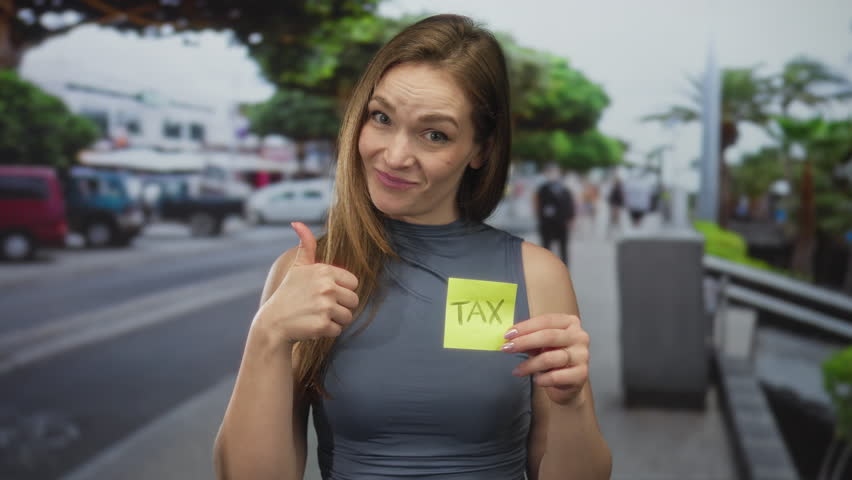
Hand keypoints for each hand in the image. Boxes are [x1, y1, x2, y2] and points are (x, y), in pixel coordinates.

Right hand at [254, 222, 358, 344]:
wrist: (273, 323)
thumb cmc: (288, 293)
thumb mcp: (297, 267)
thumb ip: (305, 246)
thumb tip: (298, 223)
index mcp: (325, 271)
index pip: (353, 283)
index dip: (341, 290)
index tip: (324, 293)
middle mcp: (326, 287)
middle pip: (354, 301)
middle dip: (340, 307)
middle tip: (320, 307)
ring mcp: (325, 306)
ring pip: (348, 316)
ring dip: (335, 320)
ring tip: (316, 315)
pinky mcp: (322, 325)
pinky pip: (338, 330)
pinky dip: (327, 332)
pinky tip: (312, 326)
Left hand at [502, 314, 589, 405]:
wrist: (567, 383)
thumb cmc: (553, 358)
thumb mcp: (540, 345)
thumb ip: (529, 339)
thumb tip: (509, 337)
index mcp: (570, 322)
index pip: (546, 321)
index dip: (525, 327)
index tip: (508, 334)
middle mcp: (579, 336)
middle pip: (549, 336)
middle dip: (524, 342)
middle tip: (507, 348)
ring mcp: (582, 355)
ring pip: (550, 358)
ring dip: (529, 365)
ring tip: (517, 370)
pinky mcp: (581, 374)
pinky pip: (556, 376)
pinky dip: (542, 379)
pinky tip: (536, 380)